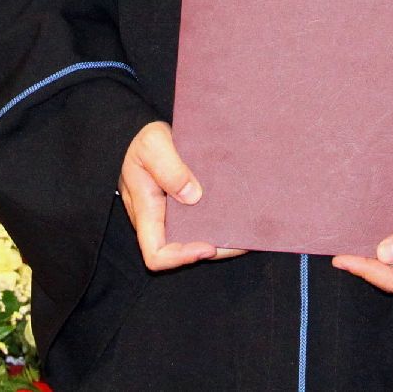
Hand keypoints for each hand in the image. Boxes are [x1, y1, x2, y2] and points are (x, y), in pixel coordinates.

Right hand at [118, 121, 245, 271]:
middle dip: (213, 250)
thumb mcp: (152, 143)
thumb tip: (192, 196)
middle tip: (242, 239)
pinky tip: (240, 214)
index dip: (181, 258)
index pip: (156, 254)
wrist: (149, 134)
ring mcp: (173, 217)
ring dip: (222, 239)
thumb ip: (168, 167)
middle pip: (184, 251)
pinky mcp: (186, 208)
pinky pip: (203, 224)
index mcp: (145, 211)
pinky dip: (221, 223)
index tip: (208, 247)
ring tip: (247, 229)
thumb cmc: (146, 140)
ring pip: (197, 240)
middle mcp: (159, 221)